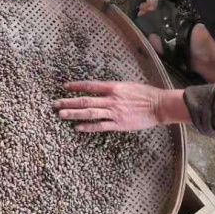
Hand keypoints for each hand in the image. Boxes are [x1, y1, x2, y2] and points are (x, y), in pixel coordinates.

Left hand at [53, 82, 190, 132]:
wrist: (159, 106)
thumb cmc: (146, 94)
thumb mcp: (128, 85)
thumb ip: (113, 88)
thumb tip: (100, 89)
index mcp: (114, 87)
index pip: (90, 86)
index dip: (76, 86)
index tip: (65, 87)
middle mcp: (111, 99)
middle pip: (85, 100)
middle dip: (69, 101)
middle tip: (55, 103)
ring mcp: (114, 113)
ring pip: (90, 113)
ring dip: (74, 113)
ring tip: (61, 114)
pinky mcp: (119, 124)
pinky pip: (100, 126)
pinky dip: (88, 126)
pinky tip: (78, 127)